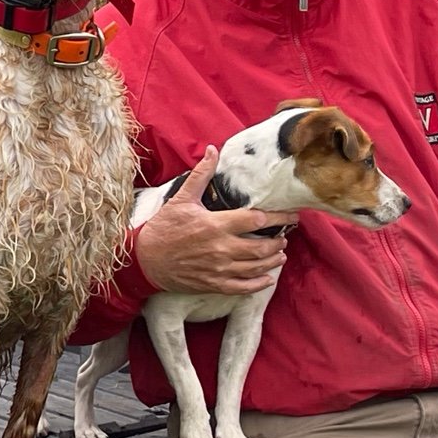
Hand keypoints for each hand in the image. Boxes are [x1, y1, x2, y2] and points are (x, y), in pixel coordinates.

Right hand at [134, 146, 297, 294]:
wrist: (145, 260)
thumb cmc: (164, 228)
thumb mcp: (182, 198)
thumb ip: (201, 175)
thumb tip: (212, 150)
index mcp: (216, 224)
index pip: (256, 220)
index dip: (278, 218)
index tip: (291, 215)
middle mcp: (221, 248)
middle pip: (261, 247)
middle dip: (278, 242)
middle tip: (284, 237)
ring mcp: (219, 269)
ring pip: (256, 267)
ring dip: (272, 261)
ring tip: (280, 255)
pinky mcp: (213, 284)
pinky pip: (243, 287)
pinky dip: (259, 283)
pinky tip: (267, 278)